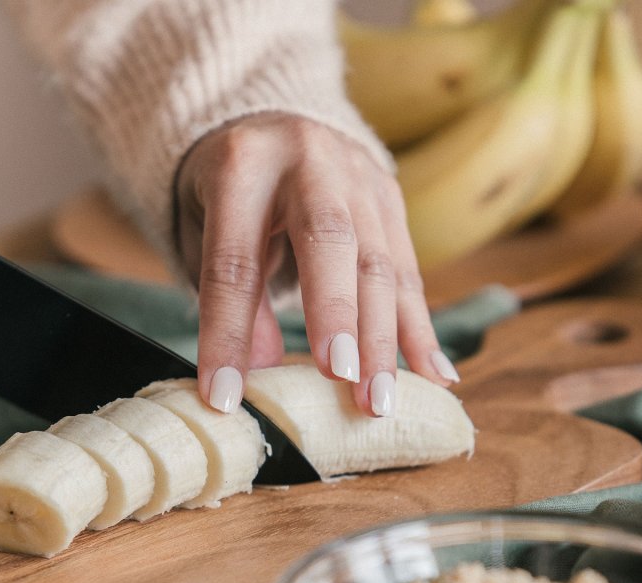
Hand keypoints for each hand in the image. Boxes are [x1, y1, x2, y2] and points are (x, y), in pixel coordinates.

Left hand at [175, 113, 459, 416]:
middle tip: (337, 378)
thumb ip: (231, 293)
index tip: (224, 396)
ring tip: (377, 403)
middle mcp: (308, 162)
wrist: (272, 119)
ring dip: (382, 341)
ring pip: (379, 262)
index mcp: (242, 165)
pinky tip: (435, 376)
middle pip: (328, 241)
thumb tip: (258, 368)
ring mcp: (359, 177)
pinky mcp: (391, 199)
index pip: (234, 260)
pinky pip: (409, 271)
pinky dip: (420, 329)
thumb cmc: (227, 193)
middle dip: (335, 315)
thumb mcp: (206, 231)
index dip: (228, 332)